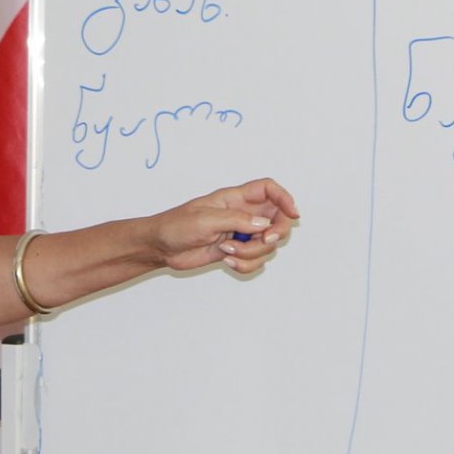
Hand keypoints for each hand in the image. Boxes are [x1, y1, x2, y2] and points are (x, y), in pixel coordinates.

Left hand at [152, 178, 298, 273]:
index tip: (293, 215)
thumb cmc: (177, 225)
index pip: (268, 189)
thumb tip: (265, 223)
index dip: (284, 198)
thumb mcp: (206, 219)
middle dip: (275, 233)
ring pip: (266, 244)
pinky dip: (245, 264)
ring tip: (228, 251)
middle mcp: (242, 214)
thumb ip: (237, 220)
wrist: (161, 247)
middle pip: (277, 219)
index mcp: (235, 198)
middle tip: (263, 240)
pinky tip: (227, 260)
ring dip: (253, 253)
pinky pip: (255, 260)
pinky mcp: (236, 251)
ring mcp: (240, 233)